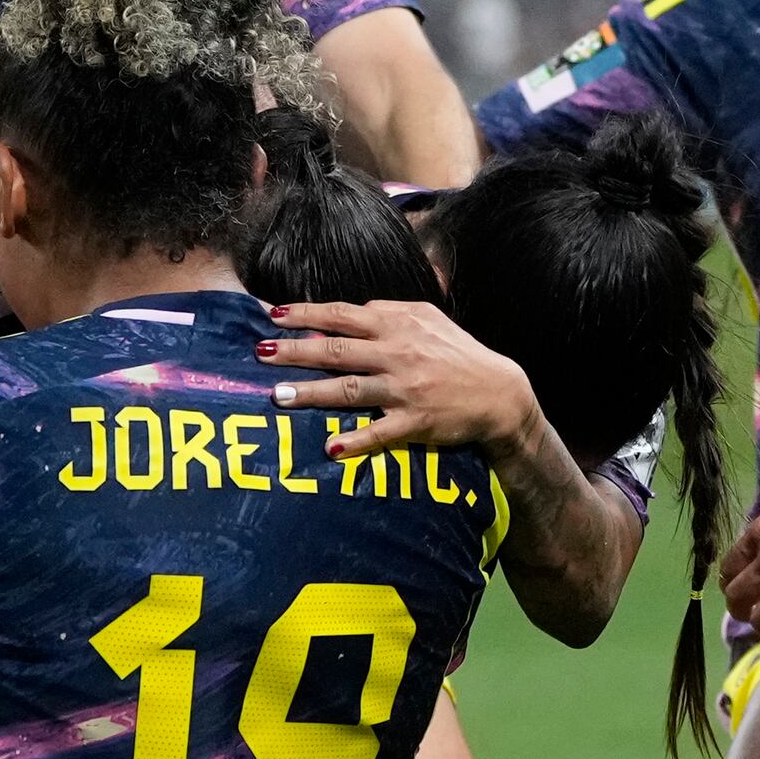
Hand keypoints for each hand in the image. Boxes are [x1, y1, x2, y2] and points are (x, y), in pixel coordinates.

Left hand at [263, 298, 547, 465]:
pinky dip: (356, 441)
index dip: (308, 315)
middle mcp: (398, 354)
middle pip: (338, 350)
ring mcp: (405, 389)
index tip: (275, 315)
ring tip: (277, 395)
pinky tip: (331, 448)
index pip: (344, 315)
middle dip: (296, 351)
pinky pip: (380, 433)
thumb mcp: (429, 320)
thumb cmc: (459, 355)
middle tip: (260, 352)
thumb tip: (351, 309)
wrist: (499, 394)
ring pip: (349, 389)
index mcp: (399, 325)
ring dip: (311, 393)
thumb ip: (390, 311)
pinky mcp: (415, 422)